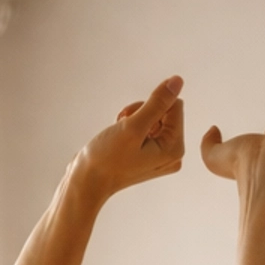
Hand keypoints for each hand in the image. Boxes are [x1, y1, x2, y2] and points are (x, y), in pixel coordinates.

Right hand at [76, 76, 184, 198]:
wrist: (87, 183)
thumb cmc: (107, 160)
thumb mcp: (134, 127)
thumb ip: (157, 103)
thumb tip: (177, 81)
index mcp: (174, 149)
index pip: (175, 105)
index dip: (152, 105)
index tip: (133, 119)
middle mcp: (172, 154)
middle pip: (167, 111)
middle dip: (144, 112)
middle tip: (125, 126)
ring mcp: (160, 156)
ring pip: (156, 117)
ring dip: (136, 117)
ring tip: (120, 131)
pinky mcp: (149, 155)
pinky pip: (148, 128)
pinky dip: (132, 126)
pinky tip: (120, 135)